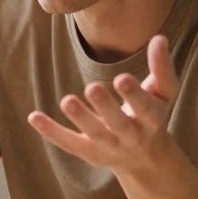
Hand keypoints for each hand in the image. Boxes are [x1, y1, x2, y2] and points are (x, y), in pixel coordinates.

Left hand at [27, 35, 179, 172]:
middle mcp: (131, 136)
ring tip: (66, 100)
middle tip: (92, 87)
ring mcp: (109, 146)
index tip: (122, 78)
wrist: (146, 161)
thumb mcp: (164, 94)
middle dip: (105, 108)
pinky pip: (69, 143)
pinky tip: (34, 117)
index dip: (134, 95)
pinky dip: (52, 132)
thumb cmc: (153, 116)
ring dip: (80, 118)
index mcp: (152, 120)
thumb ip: (161, 67)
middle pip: (119, 124)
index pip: (145, 109)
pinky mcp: (89, 152)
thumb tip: (158, 37)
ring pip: (94, 135)